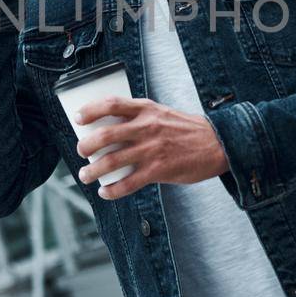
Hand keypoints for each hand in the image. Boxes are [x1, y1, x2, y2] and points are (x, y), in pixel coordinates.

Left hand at [74, 96, 231, 199]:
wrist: (218, 144)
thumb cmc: (186, 130)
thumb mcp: (161, 113)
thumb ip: (138, 118)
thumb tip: (108, 129)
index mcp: (147, 110)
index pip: (112, 104)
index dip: (90, 110)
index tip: (77, 118)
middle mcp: (147, 127)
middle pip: (106, 135)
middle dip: (86, 145)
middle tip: (80, 152)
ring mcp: (152, 150)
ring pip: (112, 161)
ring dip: (93, 170)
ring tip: (85, 175)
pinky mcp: (159, 170)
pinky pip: (128, 183)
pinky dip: (112, 190)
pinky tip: (105, 192)